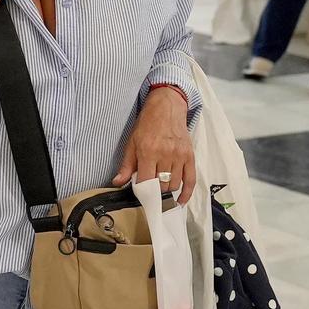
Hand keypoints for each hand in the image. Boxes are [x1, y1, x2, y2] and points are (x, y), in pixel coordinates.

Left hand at [116, 87, 196, 204]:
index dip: (141, 191)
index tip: (139, 194)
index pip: (145, 182)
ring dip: (167, 190)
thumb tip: (117, 182)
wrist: (166, 108)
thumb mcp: (131, 143)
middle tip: (149, 191)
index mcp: (148, 152)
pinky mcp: (190, 156)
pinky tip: (181, 200)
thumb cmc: (147, 125)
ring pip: (174, 185)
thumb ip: (126, 165)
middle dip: (154, 192)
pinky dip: (187, 193)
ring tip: (160, 190)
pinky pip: (191, 180)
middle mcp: (165, 155)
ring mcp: (180, 156)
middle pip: (161, 186)